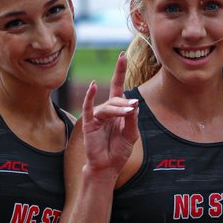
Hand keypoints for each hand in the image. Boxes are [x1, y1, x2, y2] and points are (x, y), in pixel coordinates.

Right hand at [81, 52, 138, 177]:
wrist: (108, 167)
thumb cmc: (119, 150)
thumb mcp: (131, 134)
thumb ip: (132, 119)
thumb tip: (133, 104)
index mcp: (117, 110)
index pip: (118, 87)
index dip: (120, 71)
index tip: (123, 55)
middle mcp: (106, 110)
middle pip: (116, 99)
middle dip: (125, 104)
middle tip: (133, 108)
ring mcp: (96, 116)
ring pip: (108, 107)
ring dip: (118, 109)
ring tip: (128, 112)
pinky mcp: (88, 124)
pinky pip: (89, 108)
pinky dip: (90, 96)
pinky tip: (94, 86)